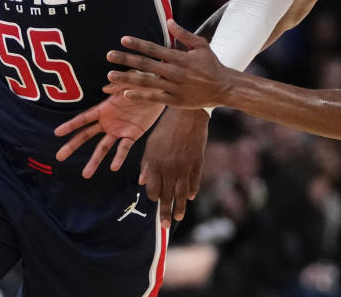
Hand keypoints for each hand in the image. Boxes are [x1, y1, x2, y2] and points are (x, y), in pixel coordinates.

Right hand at [54, 94, 163, 177]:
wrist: (158, 92)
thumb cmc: (140, 83)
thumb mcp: (128, 81)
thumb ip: (118, 85)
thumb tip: (105, 87)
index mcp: (104, 109)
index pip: (83, 119)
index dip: (70, 125)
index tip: (57, 132)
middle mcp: (108, 122)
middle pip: (86, 136)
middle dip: (72, 145)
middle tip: (59, 157)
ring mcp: (118, 130)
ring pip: (102, 147)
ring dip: (94, 160)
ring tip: (85, 175)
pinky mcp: (132, 135)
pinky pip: (123, 148)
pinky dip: (119, 157)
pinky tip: (113, 167)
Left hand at [105, 19, 230, 108]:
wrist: (224, 88)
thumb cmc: (211, 65)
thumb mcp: (201, 45)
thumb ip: (184, 34)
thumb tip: (169, 21)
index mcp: (179, 57)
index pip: (154, 49)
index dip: (138, 44)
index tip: (123, 40)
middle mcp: (174, 72)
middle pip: (146, 65)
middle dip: (126, 59)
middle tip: (109, 56)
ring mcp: (174, 87)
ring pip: (146, 82)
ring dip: (127, 78)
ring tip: (110, 75)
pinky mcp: (175, 101)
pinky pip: (154, 98)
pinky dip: (140, 95)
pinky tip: (125, 93)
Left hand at [140, 107, 208, 228]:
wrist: (187, 115)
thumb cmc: (165, 128)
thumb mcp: (151, 144)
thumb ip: (147, 164)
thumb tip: (143, 182)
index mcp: (155, 163)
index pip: (153, 189)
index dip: (154, 196)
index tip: (155, 201)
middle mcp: (169, 169)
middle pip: (167, 195)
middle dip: (165, 212)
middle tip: (165, 226)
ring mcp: (184, 167)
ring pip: (181, 193)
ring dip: (180, 207)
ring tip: (178, 218)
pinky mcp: (197, 163)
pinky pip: (194, 182)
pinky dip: (192, 191)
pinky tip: (190, 197)